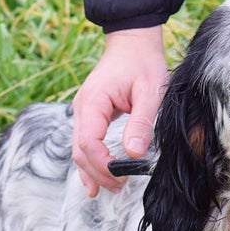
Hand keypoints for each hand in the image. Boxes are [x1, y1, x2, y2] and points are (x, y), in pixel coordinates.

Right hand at [72, 26, 168, 195]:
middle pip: (80, 151)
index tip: (121, 176)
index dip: (102, 164)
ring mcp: (83, 111)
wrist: (132, 42)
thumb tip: (134, 153)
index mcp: (93, 102)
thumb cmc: (142, 63)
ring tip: (110, 189)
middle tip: (119, 187)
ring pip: (79, 149)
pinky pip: (85, 142)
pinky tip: (97, 179)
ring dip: (92, 171)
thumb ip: (141, 123)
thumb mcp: (150, 92)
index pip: (88, 142)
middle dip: (97, 173)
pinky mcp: (90, 114)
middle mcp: (82, 108)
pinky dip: (90, 161)